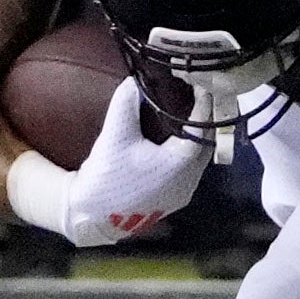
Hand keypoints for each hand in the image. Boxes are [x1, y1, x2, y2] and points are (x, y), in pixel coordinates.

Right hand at [6, 78, 209, 247]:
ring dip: (197, 138)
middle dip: (204, 120)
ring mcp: (183, 192)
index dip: (203, 105)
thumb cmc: (106, 178)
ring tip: (190, 115)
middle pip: (207, 144)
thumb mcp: (115, 136)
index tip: (201, 85)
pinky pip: (190, 170)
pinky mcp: (174, 199)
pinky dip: (188, 152)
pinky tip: (178, 141)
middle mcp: (189, 180)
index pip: (203, 127)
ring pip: (199, 159)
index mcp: (181, 164)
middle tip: (198, 97)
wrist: (92, 216)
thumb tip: (134, 82)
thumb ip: (125, 104)